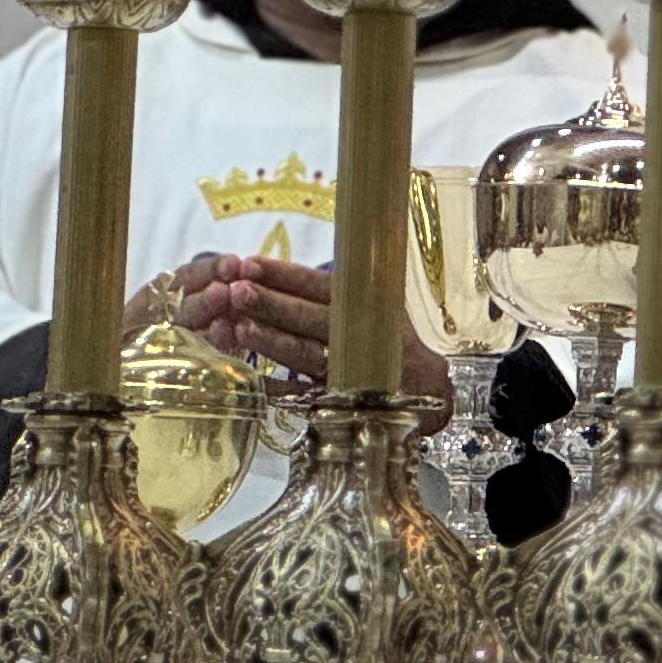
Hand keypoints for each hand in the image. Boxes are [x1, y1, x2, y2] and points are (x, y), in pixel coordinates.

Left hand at [141, 253, 448, 410]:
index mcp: (368, 304)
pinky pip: (303, 395)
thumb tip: (295, 261)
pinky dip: (276, 387)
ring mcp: (350, 370)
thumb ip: (345, 285)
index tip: (250, 263)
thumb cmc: (390, 339)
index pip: (322, 285)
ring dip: (272, 341)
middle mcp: (360, 336)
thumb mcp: (381, 302)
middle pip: (312, 319)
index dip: (286, 275)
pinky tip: (249, 376)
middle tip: (237, 290)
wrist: (424, 391)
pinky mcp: (338, 401)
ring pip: (305, 355)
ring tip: (238, 326)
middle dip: (274, 304)